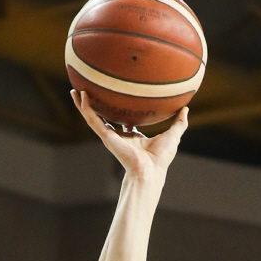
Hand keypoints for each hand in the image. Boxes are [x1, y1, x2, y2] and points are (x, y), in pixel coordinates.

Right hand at [71, 90, 188, 179]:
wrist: (151, 170)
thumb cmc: (161, 158)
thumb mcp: (173, 134)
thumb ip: (179, 123)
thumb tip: (186, 109)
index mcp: (131, 136)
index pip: (120, 120)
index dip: (116, 109)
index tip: (111, 97)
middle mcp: (119, 136)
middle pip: (103, 117)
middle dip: (95, 105)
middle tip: (86, 91)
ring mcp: (111, 136)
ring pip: (93, 117)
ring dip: (82, 105)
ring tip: (74, 91)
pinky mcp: (107, 137)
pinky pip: (93, 120)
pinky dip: (86, 109)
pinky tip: (81, 96)